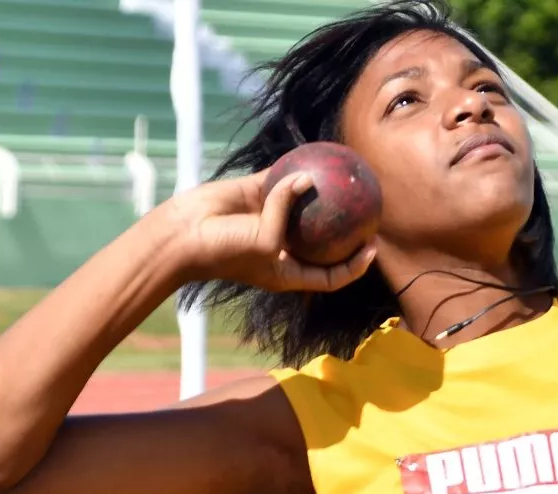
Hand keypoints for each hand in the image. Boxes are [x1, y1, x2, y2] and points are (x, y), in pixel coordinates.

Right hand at [159, 167, 376, 291]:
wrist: (184, 234)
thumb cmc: (228, 251)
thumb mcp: (266, 242)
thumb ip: (287, 212)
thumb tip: (308, 177)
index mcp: (289, 272)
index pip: (331, 275)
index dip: (355, 266)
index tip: (373, 248)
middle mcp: (284, 247)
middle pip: (324, 240)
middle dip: (348, 228)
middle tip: (370, 210)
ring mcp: (270, 220)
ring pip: (305, 205)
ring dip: (324, 192)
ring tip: (349, 176)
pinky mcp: (256, 194)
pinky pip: (281, 179)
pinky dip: (295, 168)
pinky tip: (314, 153)